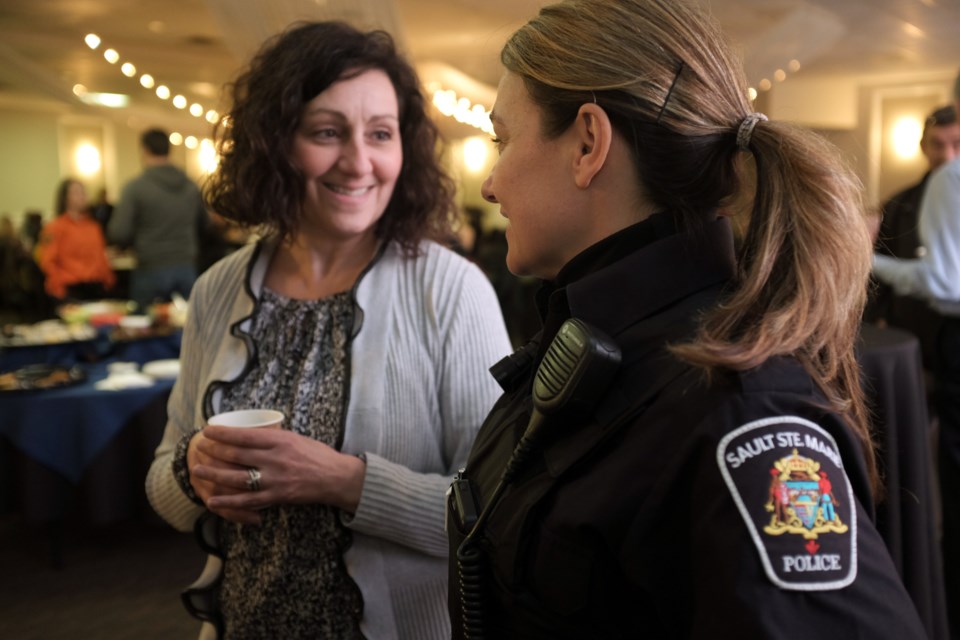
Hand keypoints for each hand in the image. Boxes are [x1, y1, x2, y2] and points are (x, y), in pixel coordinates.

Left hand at [190, 425, 366, 524]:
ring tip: (197, 470)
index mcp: (280, 441)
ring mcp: (274, 479)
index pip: (244, 436)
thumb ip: (274, 439)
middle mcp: (275, 459)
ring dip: (214, 474)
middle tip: (199, 447)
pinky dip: (228, 501)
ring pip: (237, 477)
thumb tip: (251, 435)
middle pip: (236, 455)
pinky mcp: (277, 497)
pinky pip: (247, 501)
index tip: (208, 430)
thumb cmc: (318, 455)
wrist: (337, 478)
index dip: (223, 434)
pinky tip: (212, 500)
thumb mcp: (296, 438)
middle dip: (214, 451)